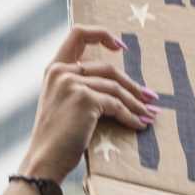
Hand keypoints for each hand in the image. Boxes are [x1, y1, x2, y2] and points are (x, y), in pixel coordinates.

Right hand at [23, 27, 154, 180]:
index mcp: (54, 68)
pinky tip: (138, 125)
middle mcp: (61, 71)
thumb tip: (117, 86)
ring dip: (136, 103)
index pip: (78, 33)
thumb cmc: (55, 140)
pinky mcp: (84, 99)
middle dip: (132, 84)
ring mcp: (72, 83)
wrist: (44, 161)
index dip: (102, 34)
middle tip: (150, 97)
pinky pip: (116, 105)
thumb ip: (78, 86)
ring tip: (149, 114)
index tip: (121, 48)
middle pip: (108, 68)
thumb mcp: (61, 103)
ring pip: (115, 88)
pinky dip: (130, 116)